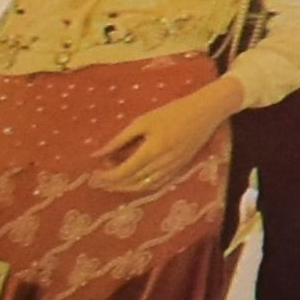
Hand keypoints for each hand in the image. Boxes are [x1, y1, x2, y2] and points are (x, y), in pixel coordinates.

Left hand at [87, 83, 240, 193]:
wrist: (205, 113)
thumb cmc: (172, 112)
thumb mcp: (143, 121)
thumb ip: (120, 139)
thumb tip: (98, 153)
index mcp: (152, 150)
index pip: (124, 171)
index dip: (108, 176)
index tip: (95, 175)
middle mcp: (162, 163)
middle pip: (133, 181)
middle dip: (114, 184)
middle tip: (99, 181)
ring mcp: (172, 168)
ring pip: (145, 186)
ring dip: (127, 187)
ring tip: (113, 182)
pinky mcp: (179, 168)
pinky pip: (157, 184)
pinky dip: (142, 186)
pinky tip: (134, 182)